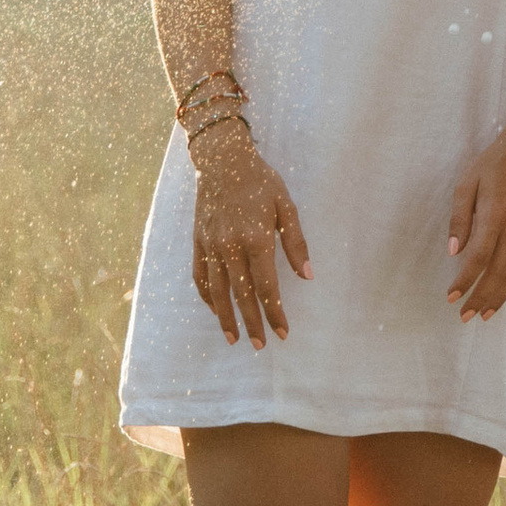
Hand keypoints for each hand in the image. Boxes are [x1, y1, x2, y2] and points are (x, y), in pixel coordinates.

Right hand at [190, 125, 311, 346]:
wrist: (221, 160)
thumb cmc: (260, 181)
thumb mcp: (286, 206)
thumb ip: (296, 243)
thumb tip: (307, 276)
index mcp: (255, 238)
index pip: (267, 286)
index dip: (275, 312)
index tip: (283, 332)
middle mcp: (230, 246)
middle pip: (242, 295)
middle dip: (252, 323)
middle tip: (262, 345)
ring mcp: (210, 246)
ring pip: (218, 291)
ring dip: (226, 318)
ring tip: (235, 339)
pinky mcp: (198, 242)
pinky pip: (201, 277)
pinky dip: (208, 297)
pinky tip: (217, 310)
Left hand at [447, 128, 505, 317]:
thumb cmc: (491, 167)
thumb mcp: (465, 184)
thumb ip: (459, 219)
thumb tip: (453, 252)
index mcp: (495, 215)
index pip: (478, 257)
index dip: (465, 280)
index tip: (452, 297)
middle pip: (497, 272)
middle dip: (480, 297)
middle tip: (464, 316)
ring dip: (501, 297)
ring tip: (485, 315)